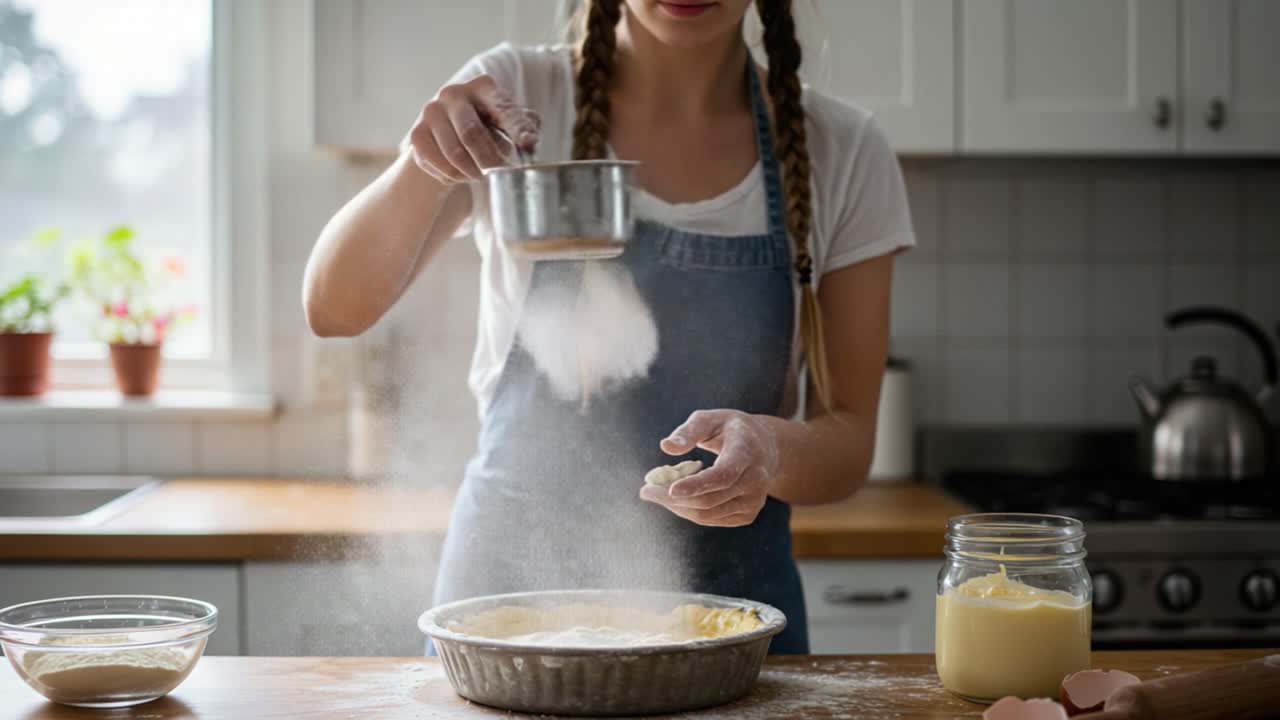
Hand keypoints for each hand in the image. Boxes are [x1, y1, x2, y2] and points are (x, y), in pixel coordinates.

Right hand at [407, 74, 539, 184]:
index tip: (529, 145)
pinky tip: (462, 175)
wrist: (450, 135)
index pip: (503, 109)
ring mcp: (432, 112)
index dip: (517, 128)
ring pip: (454, 153)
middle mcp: (454, 93)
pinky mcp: (417, 134)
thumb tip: (529, 142)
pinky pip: (438, 164)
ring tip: (481, 177)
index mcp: (483, 87)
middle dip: (489, 161)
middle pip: (472, 134)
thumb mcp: (509, 124)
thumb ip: (524, 129)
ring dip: (472, 172)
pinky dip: (453, 176)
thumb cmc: (488, 127)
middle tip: (500, 176)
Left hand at [640, 410, 780, 527]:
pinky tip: (677, 497)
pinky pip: (712, 519)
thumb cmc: (728, 429)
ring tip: (655, 492)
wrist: (764, 446)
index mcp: (747, 451)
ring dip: (677, 506)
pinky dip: (689, 511)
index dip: (696, 485)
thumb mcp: (709, 419)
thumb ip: (687, 431)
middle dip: (673, 499)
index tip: (670, 489)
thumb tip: (666, 446)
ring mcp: (754, 500)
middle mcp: (756, 479)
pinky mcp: (748, 514)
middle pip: (710, 499)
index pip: (723, 475)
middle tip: (645, 490)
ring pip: (709, 514)